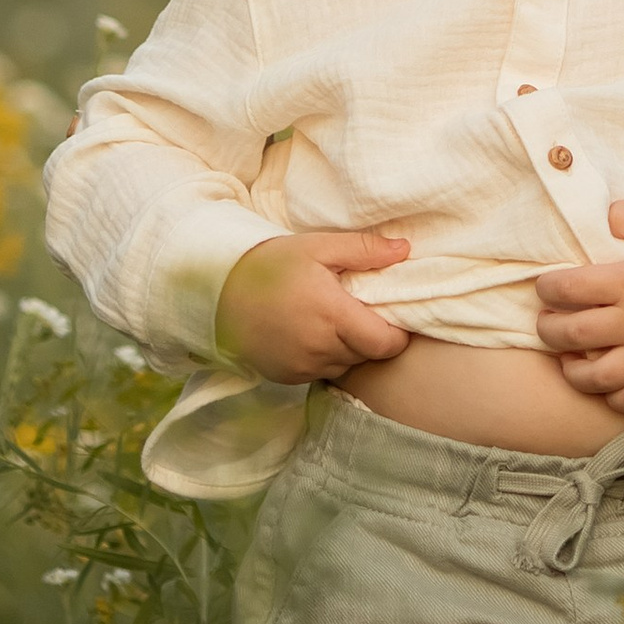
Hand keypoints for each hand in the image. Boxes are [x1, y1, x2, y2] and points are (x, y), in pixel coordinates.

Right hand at [216, 226, 411, 382]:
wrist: (219, 291)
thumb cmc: (272, 263)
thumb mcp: (318, 246)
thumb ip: (364, 250)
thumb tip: (404, 250)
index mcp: (333, 315)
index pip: (386, 343)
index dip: (397, 333)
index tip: (391, 315)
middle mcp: (320, 348)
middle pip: (367, 354)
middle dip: (371, 335)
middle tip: (357, 309)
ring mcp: (303, 367)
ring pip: (346, 365)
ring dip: (349, 347)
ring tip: (332, 319)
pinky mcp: (288, 377)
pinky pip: (322, 372)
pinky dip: (325, 356)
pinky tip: (311, 332)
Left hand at [532, 202, 623, 413]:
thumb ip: (623, 215)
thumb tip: (595, 220)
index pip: (570, 289)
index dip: (547, 288)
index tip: (545, 286)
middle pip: (574, 335)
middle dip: (548, 329)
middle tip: (546, 321)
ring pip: (598, 377)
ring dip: (572, 370)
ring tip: (567, 357)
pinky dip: (612, 397)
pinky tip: (603, 382)